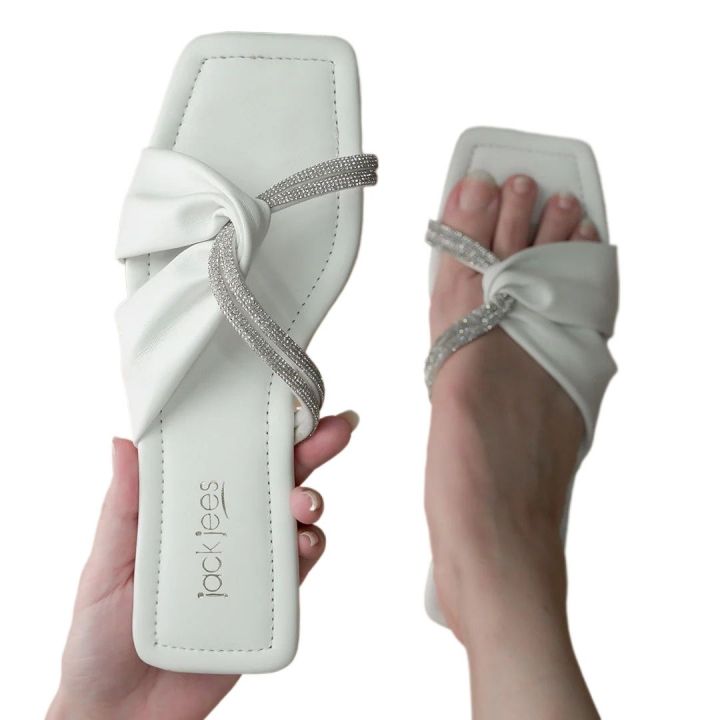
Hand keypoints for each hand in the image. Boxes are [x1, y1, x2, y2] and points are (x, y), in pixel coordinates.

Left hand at [48, 412, 356, 719]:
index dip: (261, 427)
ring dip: (311, 499)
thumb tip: (124, 442)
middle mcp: (228, 529)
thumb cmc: (101, 633)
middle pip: (276, 478)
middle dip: (311, 448)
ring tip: (305, 502)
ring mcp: (251, 564)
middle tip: (336, 429)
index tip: (287, 399)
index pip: (231, 457)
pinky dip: (310, 550)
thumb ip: (123, 507)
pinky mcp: (268, 602)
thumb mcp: (106, 563)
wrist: (123, 712)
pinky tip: (306, 544)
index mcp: (191, 509)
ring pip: (295, 518)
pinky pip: (298, 570)